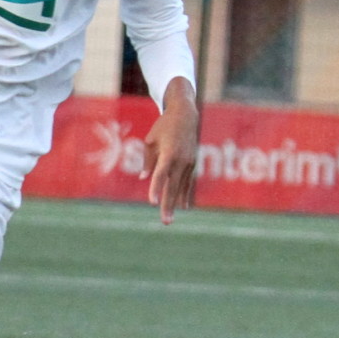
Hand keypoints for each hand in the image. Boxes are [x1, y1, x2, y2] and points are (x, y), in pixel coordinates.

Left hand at [142, 82, 199, 222]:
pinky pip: (187, 182)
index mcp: (169, 153)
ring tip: (168, 219)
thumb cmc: (164, 127)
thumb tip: (145, 178)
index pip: (161, 174)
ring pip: (181, 187)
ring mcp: (189, 163)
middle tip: (165, 222)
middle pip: (173, 186)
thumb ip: (148, 160)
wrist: (186, 115)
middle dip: (167, 204)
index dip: (155, 188)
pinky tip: (182, 207)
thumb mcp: (151, 140)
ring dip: (175, 203)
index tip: (151, 202)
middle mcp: (181, 160)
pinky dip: (184, 194)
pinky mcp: (192, 164)